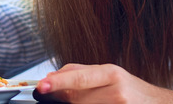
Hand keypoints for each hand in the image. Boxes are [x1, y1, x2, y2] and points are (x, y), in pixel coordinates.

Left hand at [34, 64, 172, 103]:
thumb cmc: (131, 91)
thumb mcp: (109, 75)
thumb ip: (81, 73)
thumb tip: (52, 76)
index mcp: (111, 73)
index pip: (80, 76)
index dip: (59, 82)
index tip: (41, 85)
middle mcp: (116, 91)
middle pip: (76, 98)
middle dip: (61, 98)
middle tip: (48, 95)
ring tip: (91, 99)